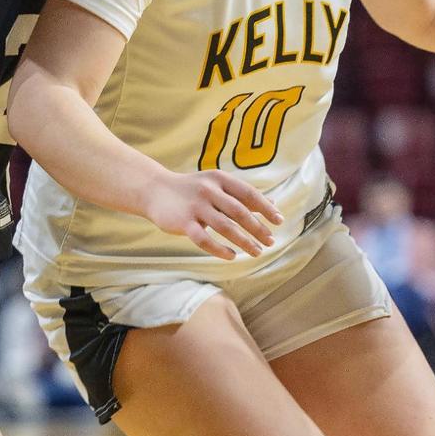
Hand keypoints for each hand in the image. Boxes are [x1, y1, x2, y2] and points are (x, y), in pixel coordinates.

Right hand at [144, 170, 283, 260]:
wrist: (155, 190)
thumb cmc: (192, 189)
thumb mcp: (216, 184)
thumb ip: (242, 194)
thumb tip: (272, 204)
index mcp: (220, 179)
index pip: (248, 193)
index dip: (265, 208)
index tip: (279, 222)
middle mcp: (209, 190)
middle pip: (239, 212)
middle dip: (258, 228)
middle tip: (270, 242)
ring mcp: (195, 206)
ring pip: (225, 227)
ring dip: (244, 241)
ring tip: (257, 252)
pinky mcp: (183, 222)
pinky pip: (204, 239)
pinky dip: (219, 249)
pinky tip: (231, 256)